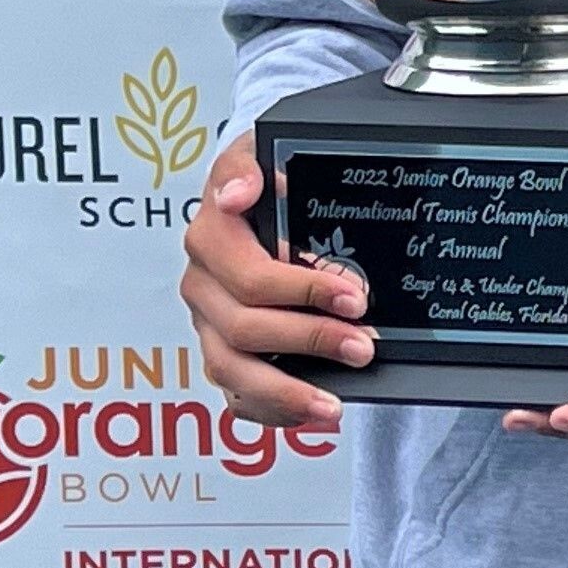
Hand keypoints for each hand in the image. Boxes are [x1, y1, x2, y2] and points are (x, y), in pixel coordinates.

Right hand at [181, 131, 368, 427]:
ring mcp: (209, 323)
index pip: (251, 277)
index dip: (304, 292)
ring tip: (334, 406)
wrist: (253, 192)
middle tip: (364, 345)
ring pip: (231, 369)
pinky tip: (307, 416)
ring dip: (286, 390)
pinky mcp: (222, 350)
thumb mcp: (256, 151)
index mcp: (211, 239)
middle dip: (312, 339)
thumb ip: (244, 166)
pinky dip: (269, 412)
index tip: (354, 296)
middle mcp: (203, 285)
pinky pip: (234, 393)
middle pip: (246, 328)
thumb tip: (241, 192)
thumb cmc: (262, 177)